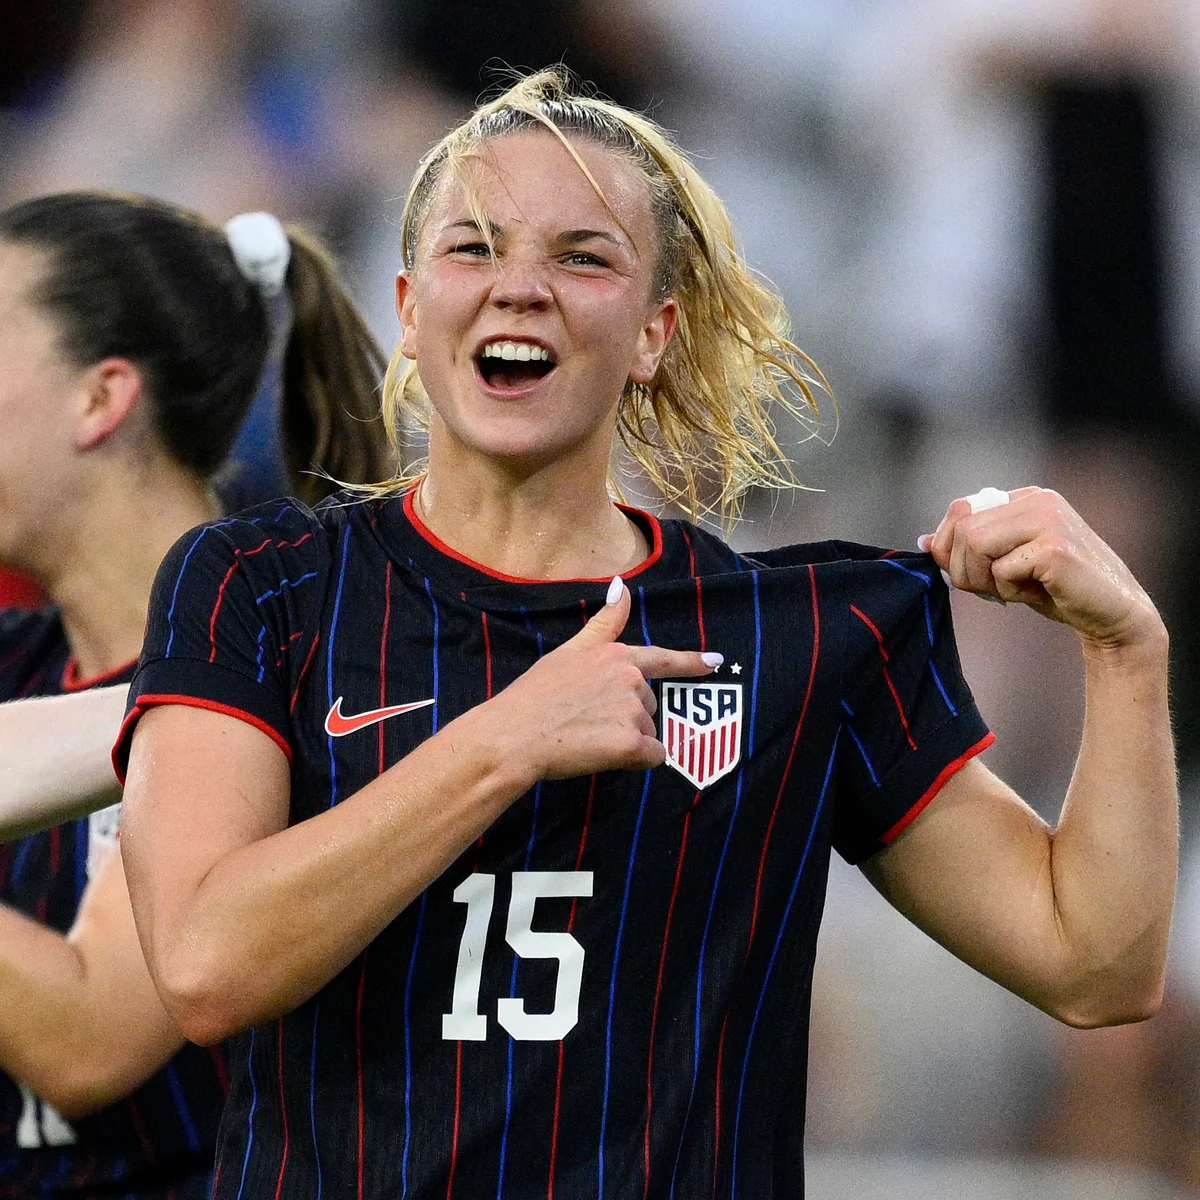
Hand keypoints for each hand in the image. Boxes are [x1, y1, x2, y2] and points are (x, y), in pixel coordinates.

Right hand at [478, 578, 719, 781]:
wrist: (515, 733)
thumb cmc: (535, 694)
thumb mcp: (569, 650)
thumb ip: (604, 623)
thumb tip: (623, 585)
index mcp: (618, 656)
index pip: (663, 659)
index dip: (691, 662)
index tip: (715, 662)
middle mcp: (632, 679)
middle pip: (650, 706)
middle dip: (629, 717)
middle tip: (588, 721)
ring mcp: (633, 711)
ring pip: (649, 732)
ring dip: (628, 740)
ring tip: (589, 738)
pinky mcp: (631, 744)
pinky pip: (652, 757)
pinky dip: (635, 761)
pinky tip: (604, 756)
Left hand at [922, 487, 1165, 652]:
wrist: (1112, 613)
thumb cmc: (1055, 589)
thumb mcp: (1006, 562)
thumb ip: (972, 547)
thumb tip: (925, 541)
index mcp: (1026, 498)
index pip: (960, 510)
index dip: (948, 546)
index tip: (964, 572)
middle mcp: (1039, 501)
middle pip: (962, 530)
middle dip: (963, 569)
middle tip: (991, 589)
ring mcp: (1049, 521)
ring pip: (974, 545)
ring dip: (984, 581)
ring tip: (1016, 590)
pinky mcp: (1055, 549)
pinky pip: (1002, 571)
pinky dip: (1011, 593)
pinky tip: (1038, 594)